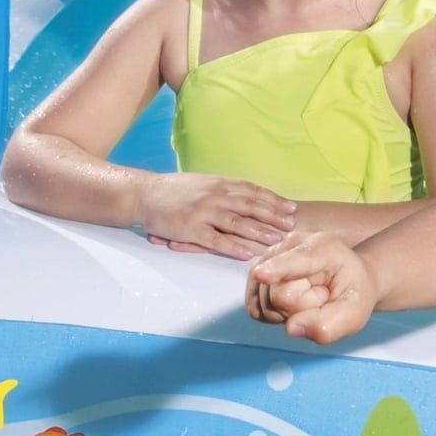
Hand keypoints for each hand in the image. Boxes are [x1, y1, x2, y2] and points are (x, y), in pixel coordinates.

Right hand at [134, 172, 293, 260]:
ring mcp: (202, 213)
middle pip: (250, 206)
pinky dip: (233, 247)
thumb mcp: (203, 182)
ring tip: (276, 240)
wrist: (143, 194)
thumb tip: (248, 195)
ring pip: (237, 223)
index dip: (273, 200)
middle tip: (292, 226)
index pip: (252, 191)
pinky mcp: (190, 229)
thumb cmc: (174, 190)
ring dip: (259, 232)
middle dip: (273, 216)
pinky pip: (216, 240)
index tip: (291, 208)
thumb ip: (224, 188)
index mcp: (219, 184)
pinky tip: (248, 253)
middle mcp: (214, 196)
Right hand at [245, 230, 378, 342]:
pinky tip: (290, 305)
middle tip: (322, 298)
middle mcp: (292, 244)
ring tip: (308, 298)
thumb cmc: (353, 293)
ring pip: (264, 302)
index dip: (278, 268)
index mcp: (324, 248)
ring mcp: (271, 255)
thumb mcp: (353, 314)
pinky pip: (254, 306)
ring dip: (286, 312)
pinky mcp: (257, 269)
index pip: (296, 261)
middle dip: (301, 309)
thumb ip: (327, 325)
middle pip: (279, 295)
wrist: (347, 278)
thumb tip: (290, 328)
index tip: (261, 275)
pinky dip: (272, 314)